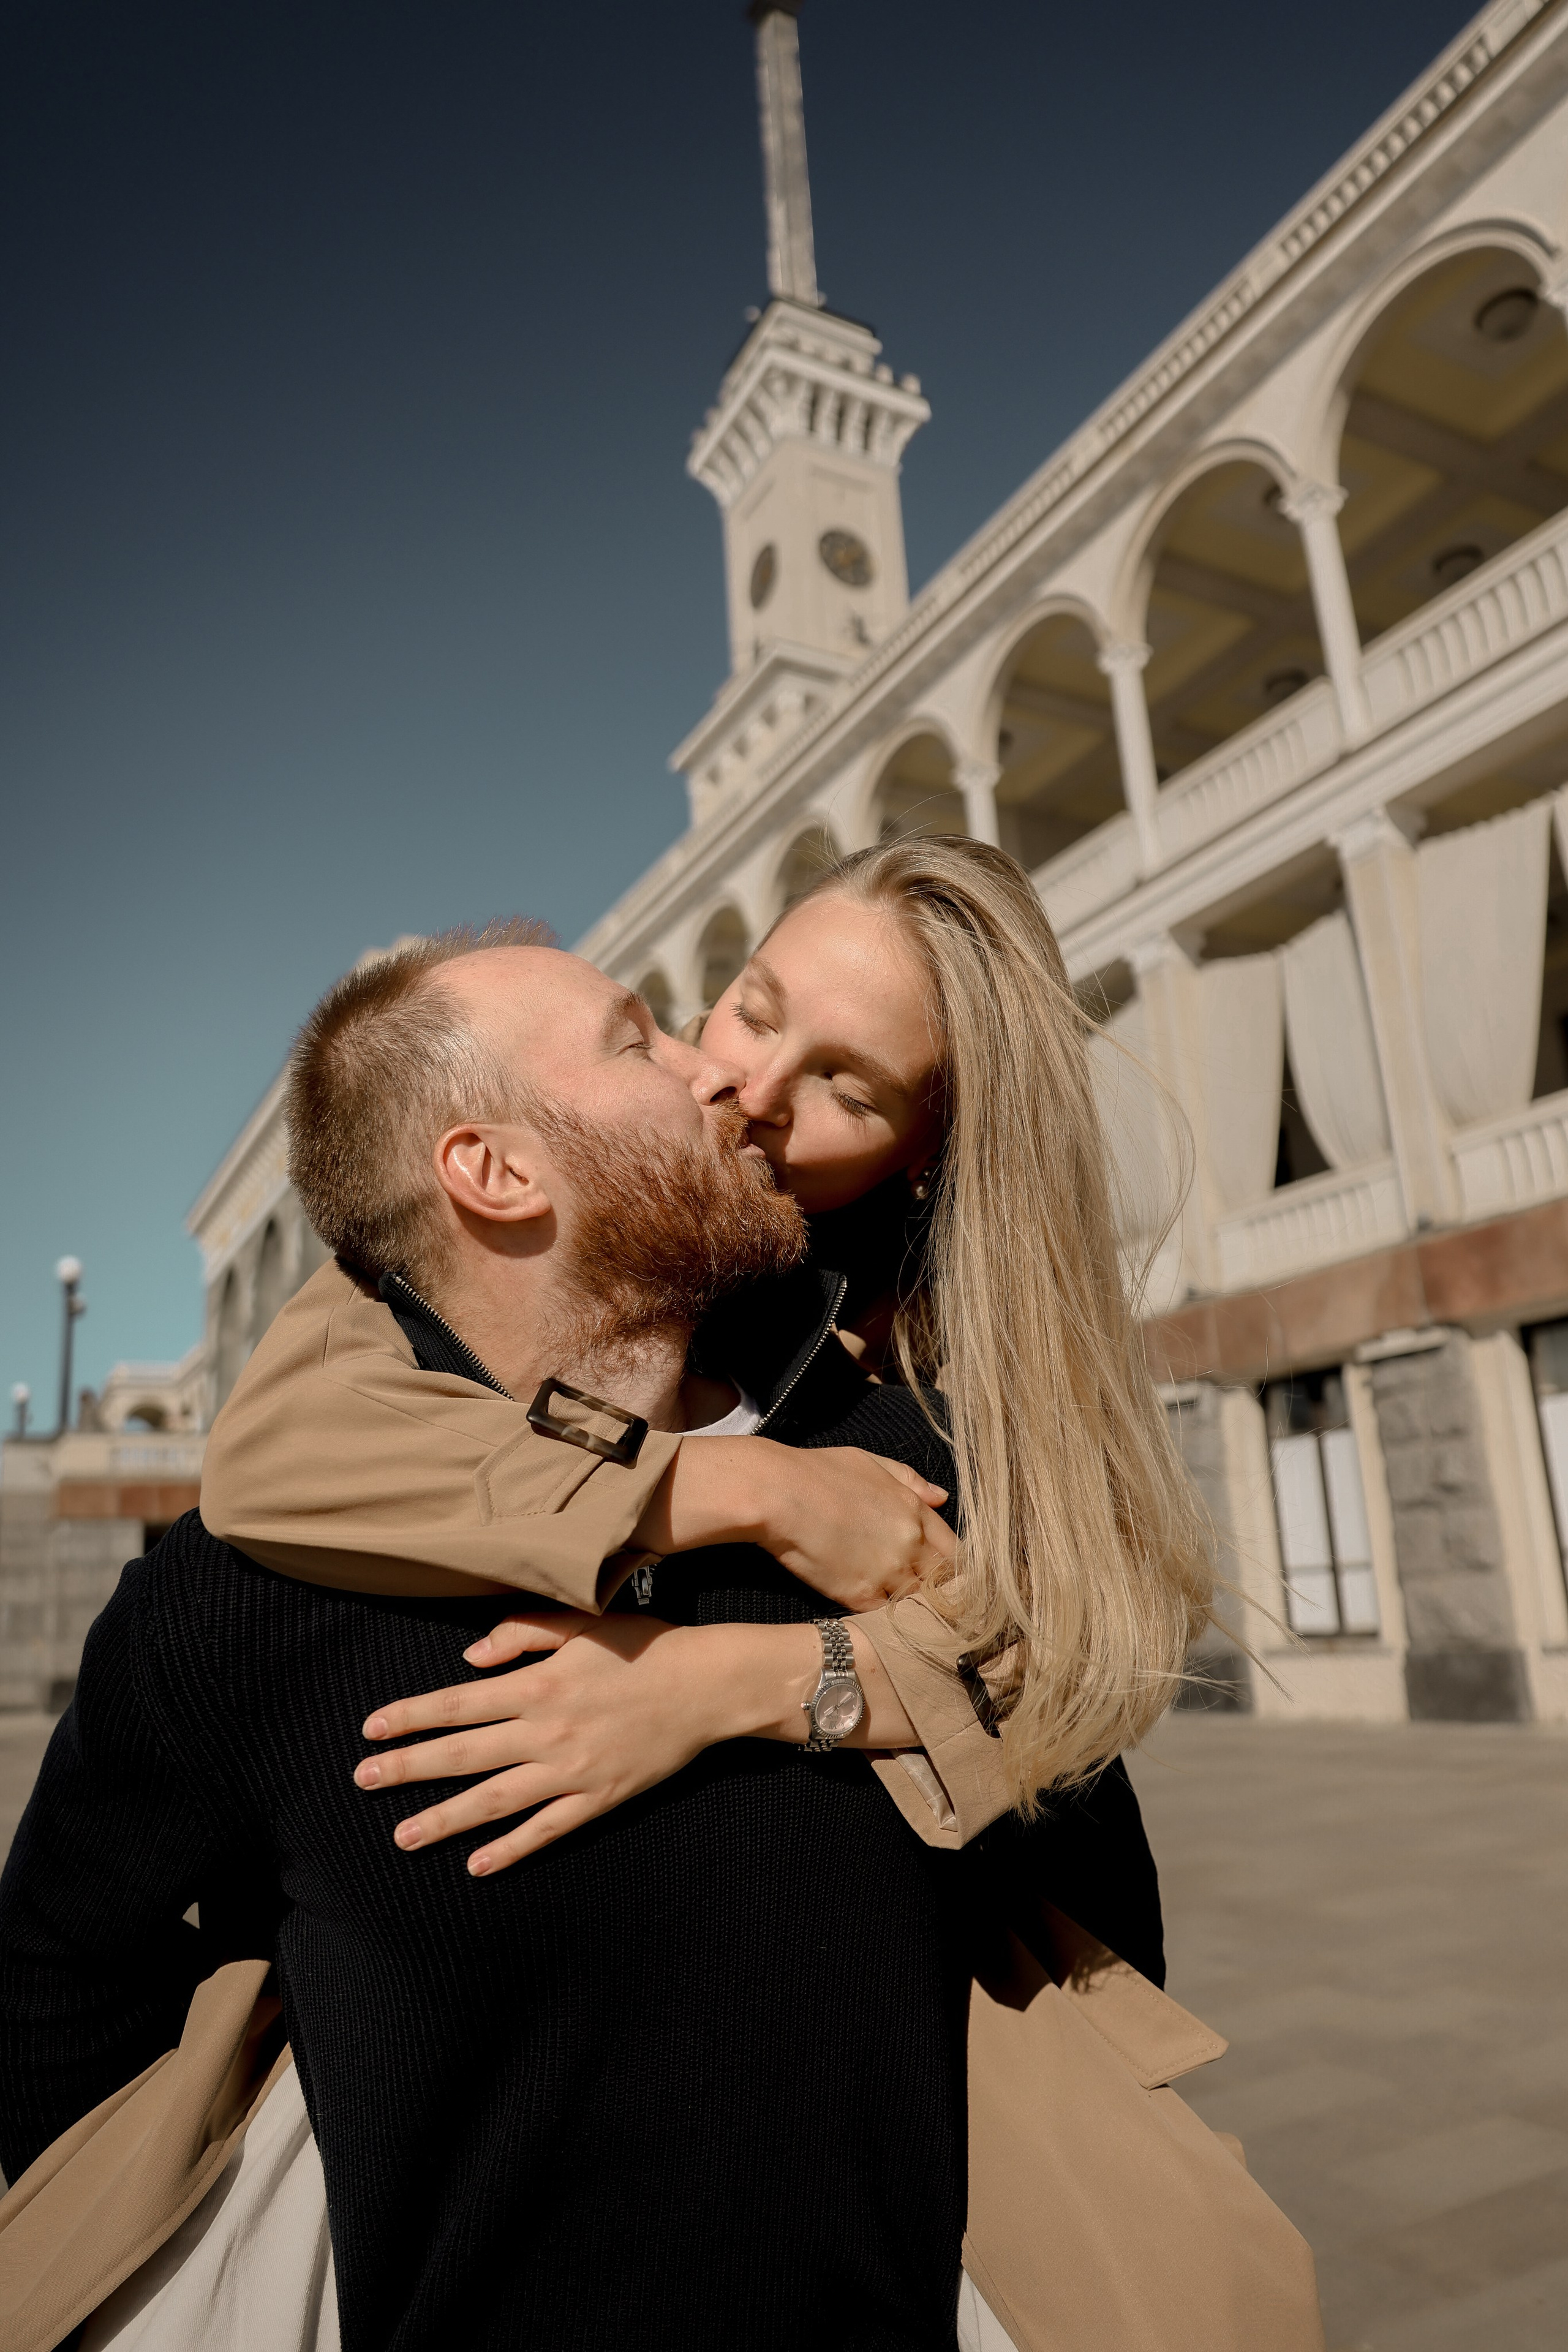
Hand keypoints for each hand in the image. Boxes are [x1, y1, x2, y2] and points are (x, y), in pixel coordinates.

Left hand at [354, 1610, 815, 1876]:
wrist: (707, 1686)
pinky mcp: (598, 1798)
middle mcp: (547, 1732)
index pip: (458, 1703)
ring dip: (445, 1819)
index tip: (370, 1728)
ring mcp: (572, 1771)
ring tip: (403, 1837)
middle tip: (362, 1780)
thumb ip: (522, 1633)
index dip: (412, 1716)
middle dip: (409, 1768)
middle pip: (464, 1754)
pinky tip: (478, 1864)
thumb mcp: (582, 1623)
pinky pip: (546, 1830)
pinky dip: (511, 1849)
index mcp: (538, 1685)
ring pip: (495, 1801)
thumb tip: (468, 1658)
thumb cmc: (643, 1646)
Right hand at [636, 1436, 954, 1610]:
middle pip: (942, 1582)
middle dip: (939, 1593)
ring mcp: (886, 1571)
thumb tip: (942, 1497)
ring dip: (913, 1612)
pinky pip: (885, 1618)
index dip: (954, 1568)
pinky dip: (886, 1623)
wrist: (777, 1492)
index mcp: (915, 1511)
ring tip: (911, 1623)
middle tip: (933, 1607)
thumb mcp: (870, 1462)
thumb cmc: (817, 1471)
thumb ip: (910, 1481)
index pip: (955, 1551)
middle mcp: (909, 1543)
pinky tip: (882, 1627)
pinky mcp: (858, 1595)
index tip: (948, 1579)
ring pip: (916, 1604)